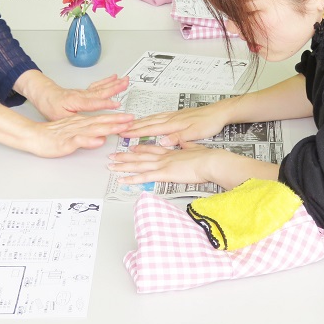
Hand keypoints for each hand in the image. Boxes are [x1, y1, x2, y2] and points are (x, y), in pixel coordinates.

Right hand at [16, 113, 134, 157]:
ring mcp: (73, 132)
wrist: (34, 136)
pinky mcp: (66, 141)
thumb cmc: (53, 136)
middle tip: (132, 119)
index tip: (130, 119)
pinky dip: (90, 140)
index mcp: (82, 122)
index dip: (117, 119)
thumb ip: (89, 134)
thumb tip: (103, 135)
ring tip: (121, 127)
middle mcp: (80, 125)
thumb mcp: (74, 134)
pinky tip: (99, 141)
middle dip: (118, 120)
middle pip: (102, 121)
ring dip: (108, 127)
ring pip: (93, 129)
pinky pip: (79, 140)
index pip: (103, 120)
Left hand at [18, 72, 129, 120]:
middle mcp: (82, 95)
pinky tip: (114, 78)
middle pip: (101, 91)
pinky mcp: (85, 92)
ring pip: (101, 87)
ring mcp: (84, 92)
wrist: (44, 94)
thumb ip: (73, 122)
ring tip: (125, 80)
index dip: (105, 104)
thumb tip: (86, 128)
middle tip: (126, 84)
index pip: (93, 103)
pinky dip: (107, 82)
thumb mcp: (58, 117)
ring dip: (114, 84)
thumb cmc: (50, 105)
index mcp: (76, 101)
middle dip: (115, 88)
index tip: (117, 104)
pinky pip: (98, 86)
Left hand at [108, 141, 223, 184]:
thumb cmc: (208, 157)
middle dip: (125, 156)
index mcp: (171, 151)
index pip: (151, 149)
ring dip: (123, 165)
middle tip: (113, 156)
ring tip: (111, 165)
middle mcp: (164, 156)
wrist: (212, 161)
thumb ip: (188, 147)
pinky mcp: (164, 173)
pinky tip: (123, 179)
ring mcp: (163, 164)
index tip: (131, 147)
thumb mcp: (196, 148)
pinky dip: (132, 178)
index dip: (140, 148)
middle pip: (140, 156)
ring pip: (138, 164)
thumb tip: (185, 144)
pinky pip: (144, 177)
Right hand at [121, 103, 231, 144]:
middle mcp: (172, 118)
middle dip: (134, 126)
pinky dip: (151, 118)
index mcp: (174, 124)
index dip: (137, 132)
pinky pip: (160, 116)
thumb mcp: (195, 132)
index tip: (124, 133)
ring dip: (141, 121)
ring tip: (130, 124)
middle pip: (149, 122)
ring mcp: (174, 115)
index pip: (151, 129)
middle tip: (121, 128)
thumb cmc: (209, 122)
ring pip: (153, 118)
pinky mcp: (179, 114)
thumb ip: (178, 137)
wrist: (219, 112)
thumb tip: (163, 142)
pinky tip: (150, 119)